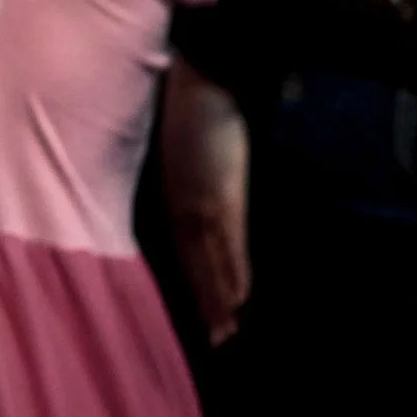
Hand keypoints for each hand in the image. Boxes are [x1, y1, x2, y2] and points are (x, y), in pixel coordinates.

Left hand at [162, 59, 251, 345]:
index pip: (183, 245)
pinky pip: (228, 238)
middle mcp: (183, 200)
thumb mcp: (182, 142)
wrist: (202, 75)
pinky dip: (234, 269)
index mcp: (174, 189)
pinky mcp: (221, 190)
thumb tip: (196, 173)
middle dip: (207, 301)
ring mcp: (201, 198)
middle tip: (218, 342)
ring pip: (210, 260)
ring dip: (220, 297)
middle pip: (195, 261)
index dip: (194, 279)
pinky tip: (241, 297)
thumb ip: (188, 163)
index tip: (202, 311)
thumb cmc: (189, 101)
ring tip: (228, 332)